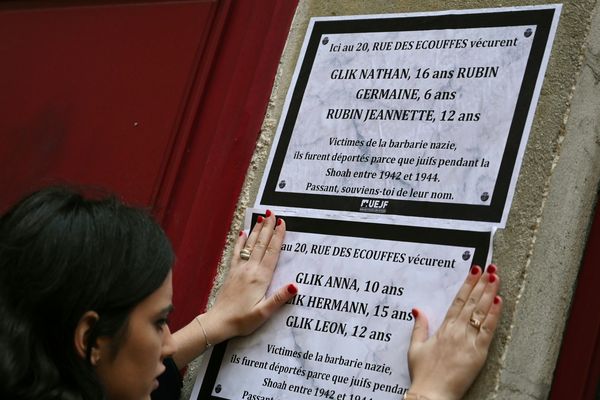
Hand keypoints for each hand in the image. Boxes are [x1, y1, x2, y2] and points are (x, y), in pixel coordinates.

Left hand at [204, 210, 296, 341]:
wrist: (218, 322)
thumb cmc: (242, 320)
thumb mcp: (263, 313)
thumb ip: (278, 298)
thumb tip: (294, 285)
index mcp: (260, 278)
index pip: (272, 253)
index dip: (278, 237)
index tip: (282, 223)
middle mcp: (250, 270)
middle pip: (261, 244)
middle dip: (267, 228)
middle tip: (272, 213)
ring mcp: (239, 270)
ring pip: (250, 245)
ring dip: (256, 231)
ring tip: (261, 218)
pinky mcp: (232, 273)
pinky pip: (237, 253)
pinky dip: (240, 242)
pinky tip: (242, 233)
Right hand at [407, 264, 501, 399]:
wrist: (431, 393)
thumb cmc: (423, 374)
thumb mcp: (415, 348)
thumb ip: (419, 327)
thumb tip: (417, 310)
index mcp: (443, 329)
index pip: (457, 300)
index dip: (467, 284)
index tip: (475, 270)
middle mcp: (456, 331)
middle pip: (471, 302)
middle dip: (482, 283)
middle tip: (490, 268)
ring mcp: (467, 341)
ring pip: (480, 312)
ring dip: (489, 293)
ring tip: (496, 278)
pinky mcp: (478, 353)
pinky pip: (488, 330)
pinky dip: (494, 315)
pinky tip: (499, 302)